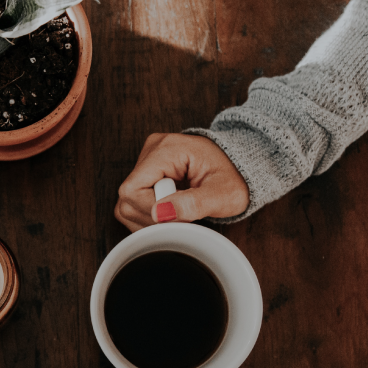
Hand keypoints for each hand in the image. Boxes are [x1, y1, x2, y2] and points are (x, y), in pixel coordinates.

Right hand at [115, 133, 249, 230]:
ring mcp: (147, 159)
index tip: (180, 214)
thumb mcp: (223, 194)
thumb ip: (194, 204)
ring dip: (152, 218)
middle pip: (127, 198)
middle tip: (183, 214)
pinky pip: (134, 202)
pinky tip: (172, 209)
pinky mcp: (147, 172)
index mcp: (167, 149)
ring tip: (179, 211)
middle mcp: (151, 150)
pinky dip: (151, 214)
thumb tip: (160, 213)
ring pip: (127, 203)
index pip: (133, 190)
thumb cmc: (235, 178)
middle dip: (154, 217)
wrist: (240, 168)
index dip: (152, 211)